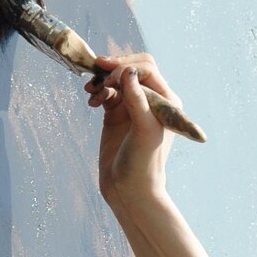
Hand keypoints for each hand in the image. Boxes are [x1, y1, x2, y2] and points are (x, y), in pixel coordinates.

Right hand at [87, 52, 175, 207]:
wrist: (128, 189)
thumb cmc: (143, 163)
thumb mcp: (143, 130)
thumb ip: (138, 100)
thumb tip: (129, 72)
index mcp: (166, 102)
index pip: (147, 69)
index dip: (127, 66)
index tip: (109, 77)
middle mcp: (152, 101)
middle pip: (131, 69)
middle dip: (113, 69)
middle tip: (97, 75)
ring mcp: (133, 106)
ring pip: (116, 78)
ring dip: (103, 80)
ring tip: (91, 91)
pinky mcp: (116, 114)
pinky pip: (106, 91)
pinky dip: (98, 91)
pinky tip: (91, 101)